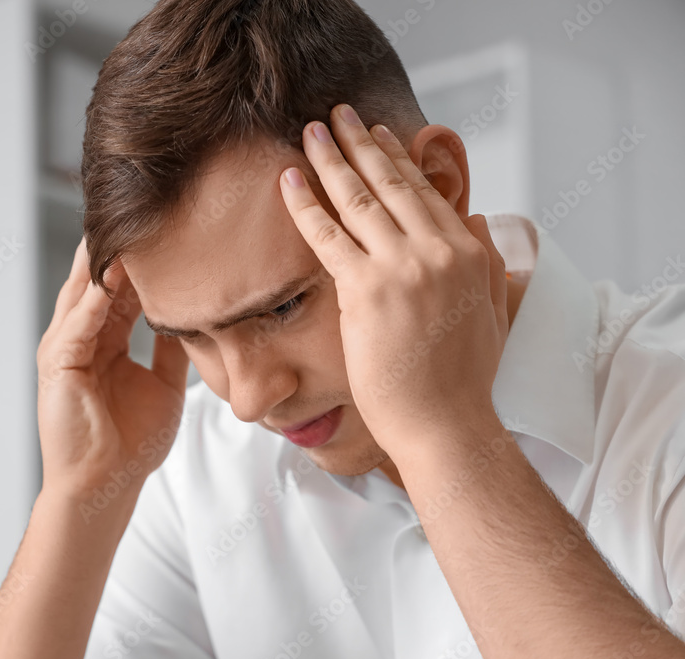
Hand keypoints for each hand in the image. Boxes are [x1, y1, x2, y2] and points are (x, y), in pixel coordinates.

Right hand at [36, 237, 190, 503]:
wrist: (105, 485)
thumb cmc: (130, 442)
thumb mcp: (162, 385)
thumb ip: (171, 350)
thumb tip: (195, 320)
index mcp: (103, 338)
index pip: (120, 286)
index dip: (141, 259)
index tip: (167, 227)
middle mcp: (81, 335)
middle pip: (100, 278)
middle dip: (118, 246)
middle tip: (139, 205)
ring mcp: (66, 346)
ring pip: (85, 291)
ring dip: (103, 260)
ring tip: (123, 223)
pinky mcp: (57, 362)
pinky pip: (78, 322)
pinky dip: (93, 298)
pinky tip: (111, 274)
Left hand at [278, 105, 508, 458]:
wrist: (446, 423)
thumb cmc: (464, 379)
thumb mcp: (492, 312)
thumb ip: (487, 262)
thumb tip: (478, 219)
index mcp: (467, 252)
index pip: (424, 192)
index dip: (396, 159)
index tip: (375, 134)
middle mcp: (438, 250)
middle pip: (390, 184)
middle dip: (359, 144)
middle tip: (337, 115)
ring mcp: (402, 267)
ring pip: (358, 200)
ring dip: (329, 160)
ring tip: (310, 132)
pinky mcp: (366, 290)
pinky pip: (328, 236)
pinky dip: (304, 204)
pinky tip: (287, 180)